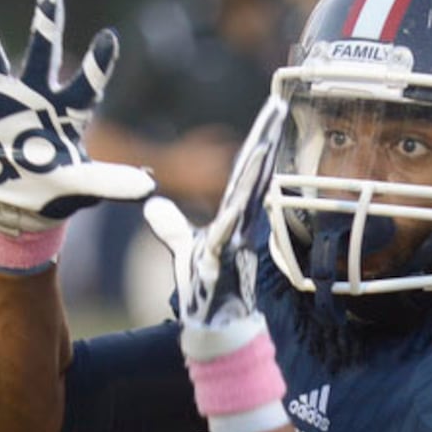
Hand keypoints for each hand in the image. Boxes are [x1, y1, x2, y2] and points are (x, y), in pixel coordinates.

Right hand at [0, 0, 154, 233]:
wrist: (18, 203)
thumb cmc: (55, 188)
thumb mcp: (83, 185)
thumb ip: (111, 181)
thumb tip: (149, 188)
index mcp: (67, 111)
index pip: (87, 83)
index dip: (97, 63)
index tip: (109, 37)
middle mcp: (36, 97)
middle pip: (42, 55)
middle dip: (46, 25)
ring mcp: (3, 102)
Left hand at [143, 101, 281, 328]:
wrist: (217, 326)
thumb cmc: (207, 287)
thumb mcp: (185, 248)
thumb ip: (170, 224)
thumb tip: (153, 203)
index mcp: (232, 216)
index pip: (244, 169)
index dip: (258, 138)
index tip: (272, 108)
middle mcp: (240, 223)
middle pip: (253, 174)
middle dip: (266, 139)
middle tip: (278, 105)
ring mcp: (236, 242)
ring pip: (247, 201)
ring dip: (255, 175)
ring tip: (264, 143)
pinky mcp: (225, 263)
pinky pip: (227, 238)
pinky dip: (231, 224)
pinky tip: (236, 208)